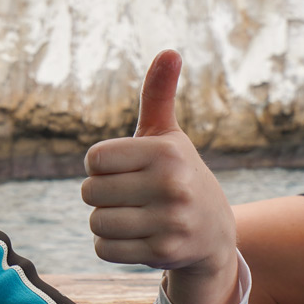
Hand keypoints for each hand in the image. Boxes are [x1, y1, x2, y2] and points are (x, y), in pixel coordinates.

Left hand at [81, 50, 237, 303]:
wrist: (214, 233)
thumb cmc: (177, 175)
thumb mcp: (168, 136)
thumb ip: (158, 95)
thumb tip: (168, 51)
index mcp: (166, 152)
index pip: (93, 160)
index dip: (101, 167)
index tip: (126, 170)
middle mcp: (172, 185)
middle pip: (89, 192)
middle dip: (102, 196)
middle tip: (133, 197)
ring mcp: (171, 221)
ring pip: (96, 223)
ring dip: (106, 222)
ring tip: (136, 217)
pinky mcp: (164, 253)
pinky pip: (103, 249)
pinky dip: (111, 246)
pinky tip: (137, 238)